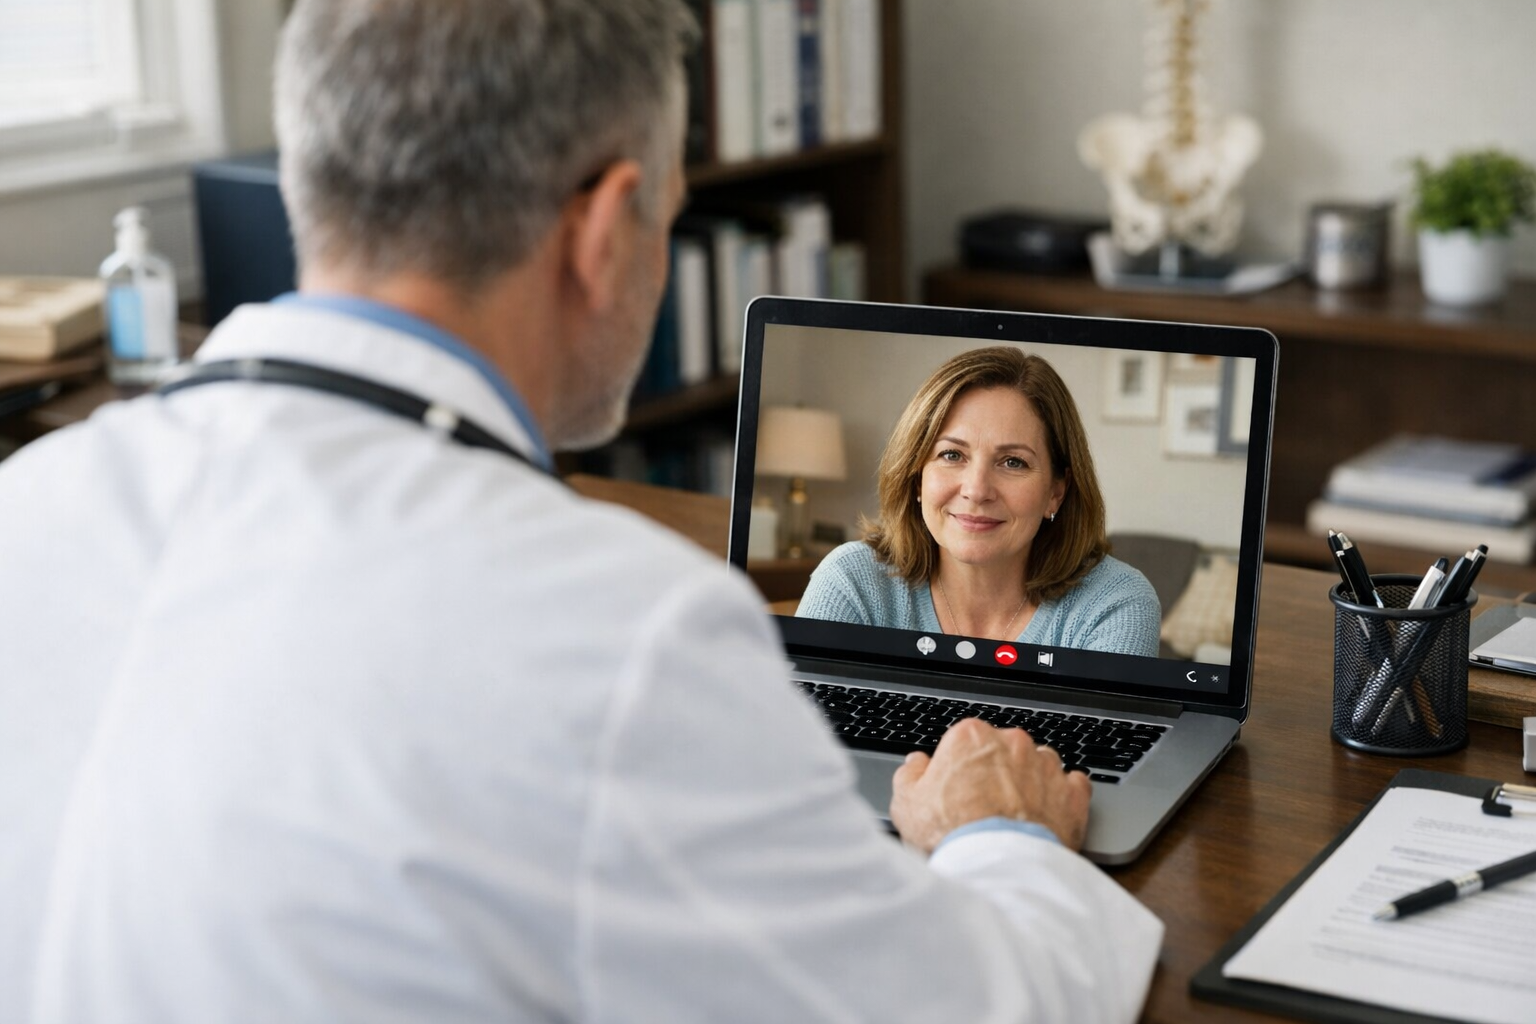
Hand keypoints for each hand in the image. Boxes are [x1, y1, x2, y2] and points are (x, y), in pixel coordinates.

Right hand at [889, 718, 1091, 854]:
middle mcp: (1012, 743)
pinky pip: (1072, 785)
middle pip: (1004, 749)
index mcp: (971, 737)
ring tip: (1016, 813)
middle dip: (997, 771)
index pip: (966, 740)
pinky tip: (1050, 813)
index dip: (961, 766)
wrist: (996, 867)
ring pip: (1040, 764)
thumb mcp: (907, 804)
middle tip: (985, 804)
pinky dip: (1063, 796)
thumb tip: (916, 764)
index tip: (959, 787)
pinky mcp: (1072, 794)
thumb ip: (910, 776)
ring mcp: (1046, 766)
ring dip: (1030, 781)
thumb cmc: (950, 833)